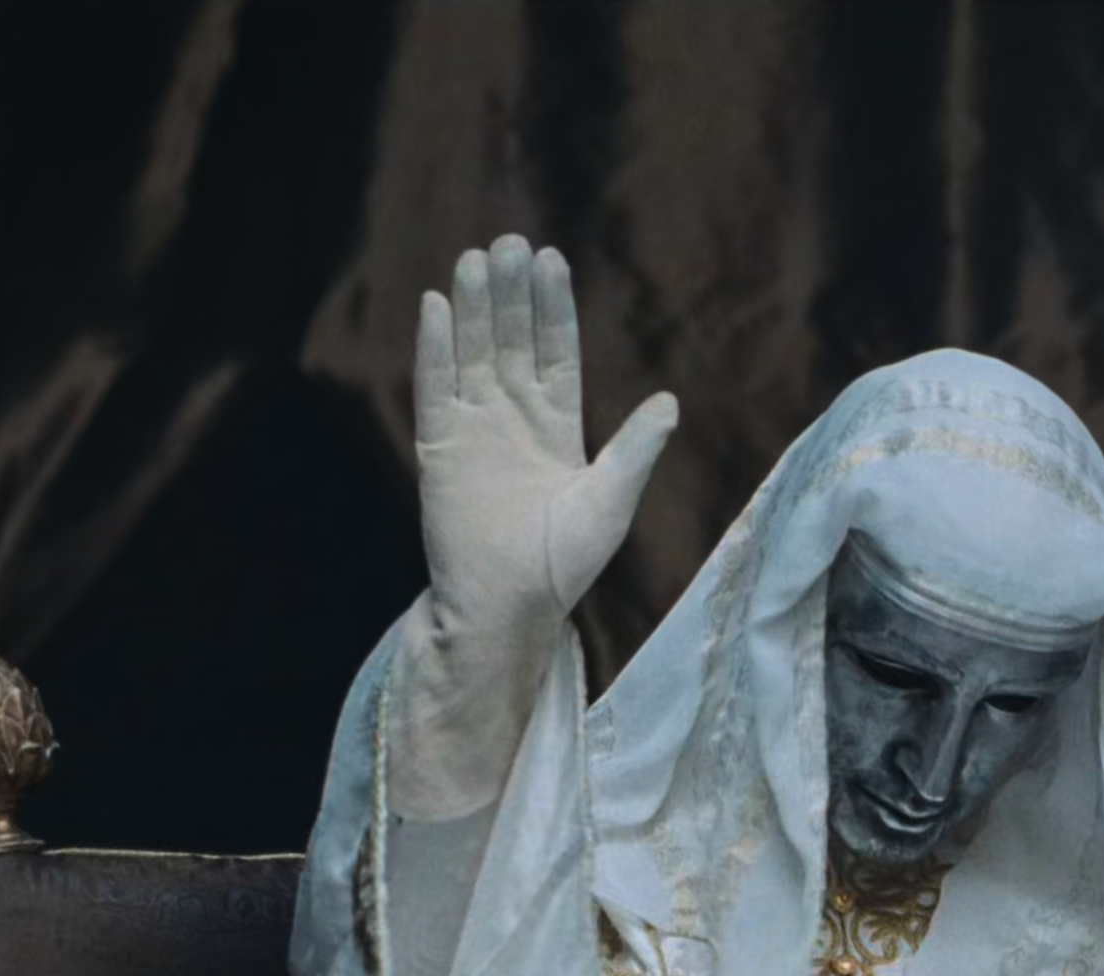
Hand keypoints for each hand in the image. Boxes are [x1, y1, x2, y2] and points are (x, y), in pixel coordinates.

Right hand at [389, 234, 677, 818]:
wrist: (506, 606)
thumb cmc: (561, 565)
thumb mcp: (610, 502)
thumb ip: (635, 450)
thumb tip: (670, 401)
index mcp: (557, 427)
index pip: (554, 352)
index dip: (552, 308)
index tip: (551, 260)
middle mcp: (512, 419)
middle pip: (510, 340)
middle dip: (510, 293)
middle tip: (511, 241)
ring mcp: (473, 430)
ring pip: (472, 353)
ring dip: (472, 307)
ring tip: (475, 258)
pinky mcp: (439, 447)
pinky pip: (434, 387)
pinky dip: (433, 347)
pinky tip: (433, 306)